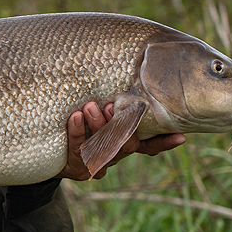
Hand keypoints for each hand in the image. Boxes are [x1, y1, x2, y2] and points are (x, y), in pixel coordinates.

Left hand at [57, 101, 185, 179]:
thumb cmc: (80, 121)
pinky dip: (77, 132)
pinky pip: (78, 151)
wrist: (51, 149)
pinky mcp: (78, 166)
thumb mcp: (98, 111)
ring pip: (103, 148)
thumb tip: (133, 65)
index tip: (181, 135)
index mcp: (125, 142)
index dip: (165, 142)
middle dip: (121, 126)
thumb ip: (116, 101)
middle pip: (127, 146)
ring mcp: (97, 162)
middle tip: (112, 105)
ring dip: (98, 126)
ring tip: (89, 107)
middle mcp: (115, 154)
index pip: (150, 144)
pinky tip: (75, 117)